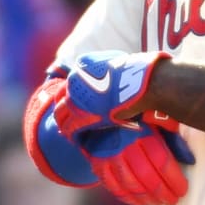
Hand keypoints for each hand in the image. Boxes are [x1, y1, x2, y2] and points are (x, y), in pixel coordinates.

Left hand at [54, 51, 168, 137]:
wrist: (144, 85)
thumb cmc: (139, 77)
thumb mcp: (118, 66)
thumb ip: (107, 72)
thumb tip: (111, 77)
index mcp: (83, 65)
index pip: (71, 81)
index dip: (72, 95)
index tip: (75, 104)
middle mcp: (75, 78)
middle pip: (61, 98)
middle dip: (64, 110)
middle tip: (66, 120)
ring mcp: (75, 96)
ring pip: (60, 114)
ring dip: (65, 124)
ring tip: (70, 133)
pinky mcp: (80, 114)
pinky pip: (70, 127)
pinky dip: (72, 134)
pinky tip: (76, 140)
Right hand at [79, 122, 192, 204]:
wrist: (101, 110)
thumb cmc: (135, 115)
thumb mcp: (157, 116)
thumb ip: (173, 134)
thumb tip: (190, 159)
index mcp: (142, 133)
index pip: (161, 161)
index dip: (173, 179)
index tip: (183, 189)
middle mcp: (125, 146)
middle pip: (146, 177)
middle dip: (162, 192)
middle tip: (173, 200)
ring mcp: (109, 157)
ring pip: (130, 185)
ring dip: (146, 198)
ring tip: (158, 202)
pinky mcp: (98, 164)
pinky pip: (113, 187)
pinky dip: (127, 198)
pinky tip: (138, 201)